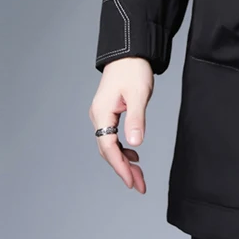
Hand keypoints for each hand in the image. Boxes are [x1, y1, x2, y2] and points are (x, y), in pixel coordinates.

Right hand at [88, 57, 153, 192]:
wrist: (130, 52)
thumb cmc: (134, 70)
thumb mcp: (139, 94)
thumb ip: (136, 119)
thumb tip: (135, 143)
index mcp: (102, 113)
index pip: (108, 147)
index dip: (119, 167)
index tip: (131, 182)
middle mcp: (98, 116)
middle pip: (108, 150)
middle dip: (123, 169)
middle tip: (139, 185)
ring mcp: (103, 114)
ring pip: (111, 145)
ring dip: (124, 161)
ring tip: (139, 175)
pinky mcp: (110, 111)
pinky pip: (113, 136)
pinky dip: (124, 149)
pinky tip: (134, 154)